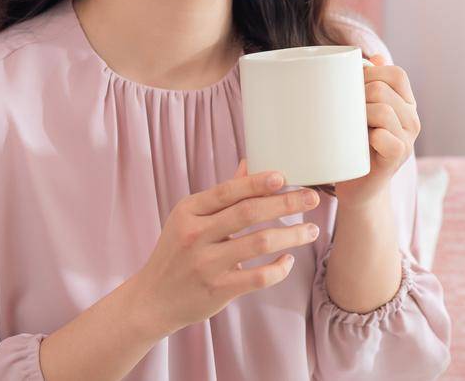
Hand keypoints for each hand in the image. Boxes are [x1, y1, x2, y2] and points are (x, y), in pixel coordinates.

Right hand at [129, 159, 322, 337]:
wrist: (152, 300)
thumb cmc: (176, 252)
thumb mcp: (189, 219)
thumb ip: (221, 196)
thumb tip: (248, 165)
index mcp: (189, 211)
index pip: (228, 191)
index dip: (257, 182)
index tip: (284, 177)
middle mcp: (196, 235)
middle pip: (249, 213)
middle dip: (285, 203)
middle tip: (312, 198)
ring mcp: (207, 264)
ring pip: (260, 243)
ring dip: (292, 234)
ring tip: (312, 230)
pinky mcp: (218, 290)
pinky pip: (259, 277)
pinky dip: (279, 268)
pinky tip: (289, 260)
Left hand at [331, 52, 420, 208]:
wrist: (358, 187)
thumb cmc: (356, 145)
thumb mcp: (361, 112)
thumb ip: (369, 84)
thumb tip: (374, 57)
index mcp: (406, 103)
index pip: (396, 74)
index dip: (371, 73)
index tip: (351, 86)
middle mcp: (412, 119)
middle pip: (383, 89)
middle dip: (357, 95)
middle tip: (344, 111)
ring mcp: (408, 139)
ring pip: (382, 110)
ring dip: (359, 115)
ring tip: (349, 126)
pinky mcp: (398, 157)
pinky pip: (384, 136)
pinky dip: (368, 136)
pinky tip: (359, 143)